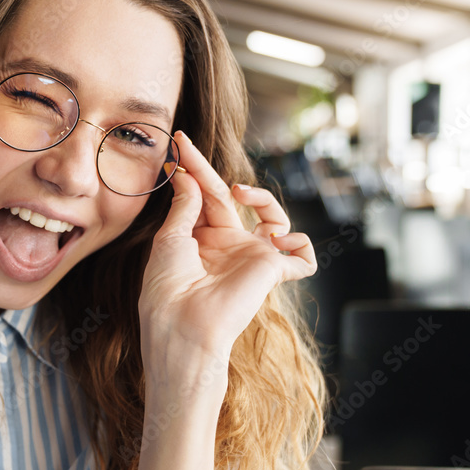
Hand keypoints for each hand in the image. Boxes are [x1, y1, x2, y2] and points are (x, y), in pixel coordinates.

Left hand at [138, 131, 316, 399]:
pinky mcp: (271, 272)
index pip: (201, 198)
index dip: (192, 170)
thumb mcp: (169, 239)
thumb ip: (185, 205)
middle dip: (208, 171)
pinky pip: (302, 257)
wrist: (183, 326)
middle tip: (187, 148)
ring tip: (242, 192)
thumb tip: (187, 175)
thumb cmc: (167, 288)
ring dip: (262, 198)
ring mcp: (250, 258)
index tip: (178, 144)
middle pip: (229, 199)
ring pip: (274, 218)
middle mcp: (226, 247)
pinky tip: (277, 239)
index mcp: (199, 241)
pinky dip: (299, 243)